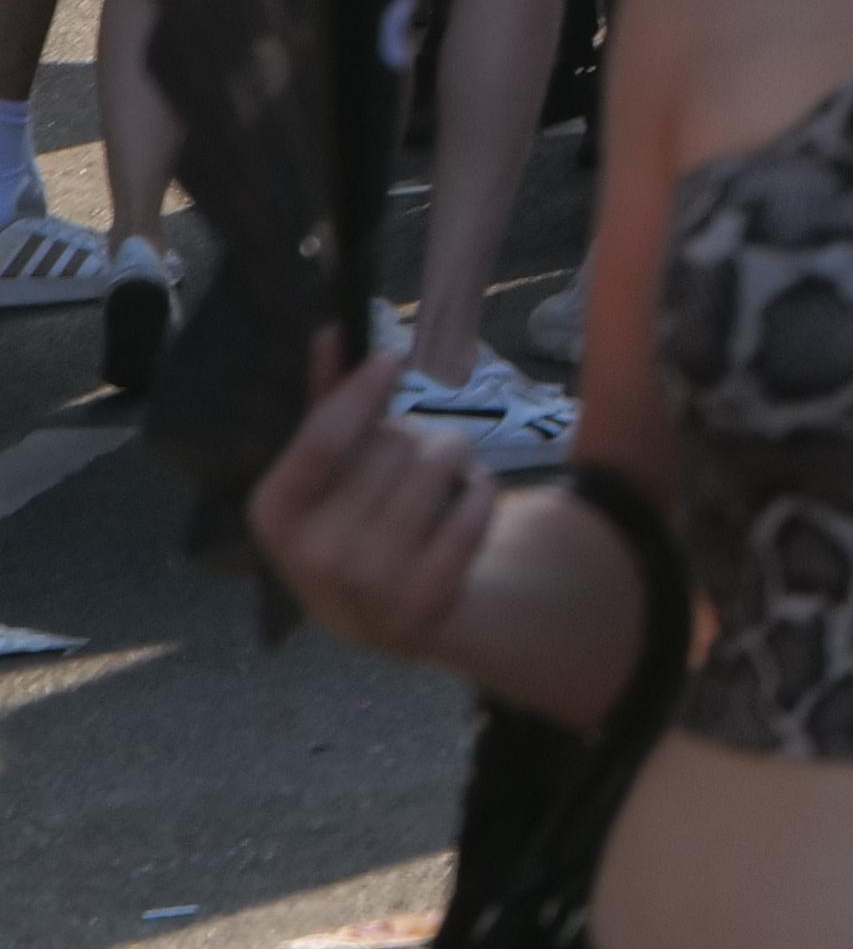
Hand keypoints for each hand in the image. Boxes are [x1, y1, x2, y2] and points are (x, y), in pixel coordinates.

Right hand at [248, 336, 499, 665]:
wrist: (393, 616)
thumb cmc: (357, 522)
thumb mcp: (328, 473)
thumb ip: (327, 403)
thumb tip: (330, 331)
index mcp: (273, 513)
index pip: (322, 439)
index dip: (360, 391)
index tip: (390, 356)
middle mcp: (313, 552)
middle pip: (395, 442)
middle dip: (415, 436)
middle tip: (405, 469)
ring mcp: (367, 581)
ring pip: (443, 458)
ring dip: (455, 459)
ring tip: (434, 492)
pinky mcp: (424, 598)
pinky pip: (479, 501)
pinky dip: (482, 491)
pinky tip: (460, 515)